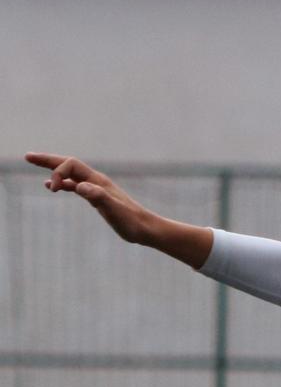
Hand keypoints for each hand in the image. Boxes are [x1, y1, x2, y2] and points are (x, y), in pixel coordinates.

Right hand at [26, 152, 150, 244]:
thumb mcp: (114, 210)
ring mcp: (96, 189)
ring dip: (53, 169)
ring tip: (33, 164)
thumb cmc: (132, 222)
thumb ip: (99, 197)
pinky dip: (63, 184)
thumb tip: (80, 187)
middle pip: (68, 164)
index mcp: (98, 181)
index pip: (71, 165)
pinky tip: (54, 188)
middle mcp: (96, 181)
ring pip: (70, 174)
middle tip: (27, 156)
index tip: (53, 189)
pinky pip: (76, 186)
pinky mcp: (97, 198)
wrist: (146, 229)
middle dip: (48, 160)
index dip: (58, 172)